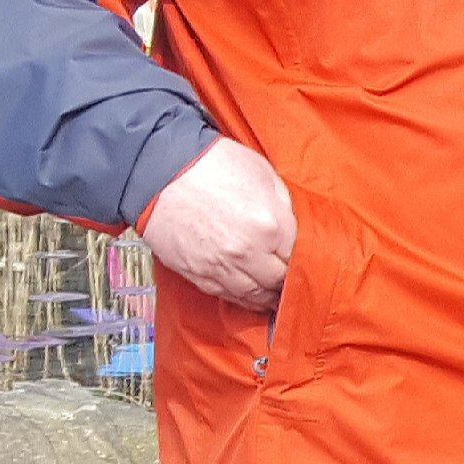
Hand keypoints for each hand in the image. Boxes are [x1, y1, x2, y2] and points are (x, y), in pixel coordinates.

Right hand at [138, 138, 295, 312]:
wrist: (157, 170)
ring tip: (275, 294)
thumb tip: (295, 230)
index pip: (300, 258)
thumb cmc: (211, 164)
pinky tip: (249, 294)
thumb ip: (284, 206)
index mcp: (270, 227)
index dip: (304, 261)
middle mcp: (248, 253)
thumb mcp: (264, 174)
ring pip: (254, 295)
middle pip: (279, 281)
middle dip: (287, 281)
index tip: (306, 262)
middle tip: (292, 280)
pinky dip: (242, 298)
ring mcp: (220, 266)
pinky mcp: (197, 273)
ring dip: (267, 296)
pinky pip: (226, 295)